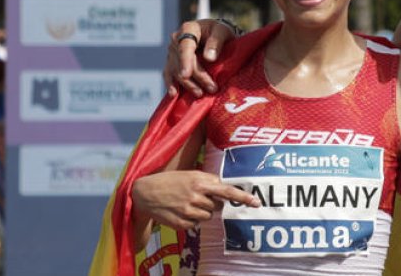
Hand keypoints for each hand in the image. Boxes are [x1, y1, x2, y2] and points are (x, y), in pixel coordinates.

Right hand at [132, 170, 259, 230]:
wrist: (144, 192)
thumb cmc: (170, 181)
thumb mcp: (190, 175)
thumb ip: (208, 181)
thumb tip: (225, 188)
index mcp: (200, 182)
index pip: (227, 191)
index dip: (243, 197)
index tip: (256, 202)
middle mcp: (195, 196)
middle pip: (218, 206)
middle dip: (212, 202)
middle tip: (198, 197)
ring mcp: (187, 211)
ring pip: (208, 216)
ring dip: (202, 211)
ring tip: (187, 203)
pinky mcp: (180, 223)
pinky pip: (195, 225)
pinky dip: (191, 220)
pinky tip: (180, 211)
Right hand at [163, 20, 236, 96]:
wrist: (215, 33)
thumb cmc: (219, 31)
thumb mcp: (222, 31)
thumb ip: (216, 42)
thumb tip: (209, 58)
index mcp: (188, 29)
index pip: (185, 46)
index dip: (185, 61)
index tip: (186, 75)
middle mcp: (176, 40)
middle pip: (182, 62)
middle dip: (196, 76)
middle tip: (212, 88)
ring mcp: (172, 52)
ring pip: (176, 70)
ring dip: (187, 84)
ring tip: (200, 93)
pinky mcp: (172, 62)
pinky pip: (168, 74)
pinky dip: (171, 84)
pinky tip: (174, 93)